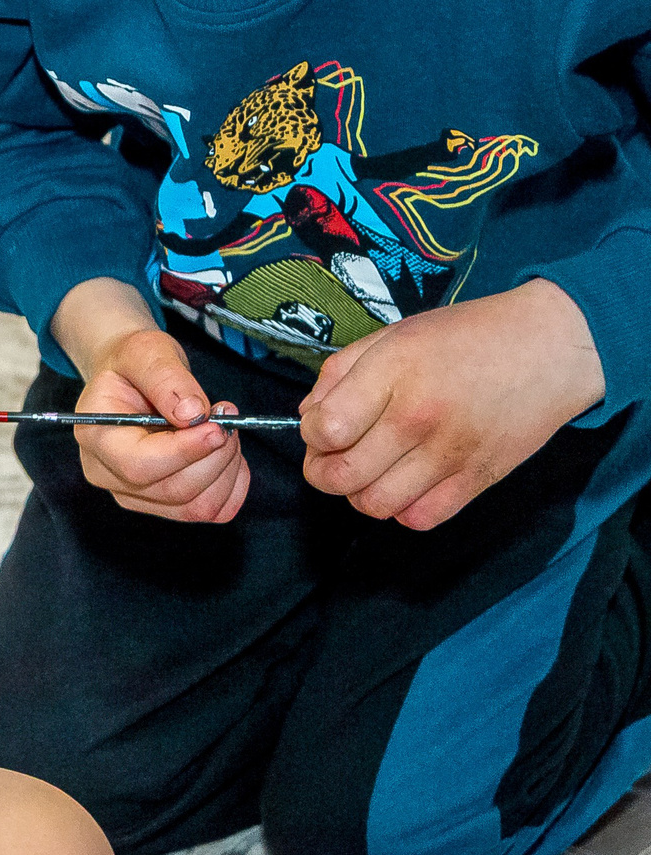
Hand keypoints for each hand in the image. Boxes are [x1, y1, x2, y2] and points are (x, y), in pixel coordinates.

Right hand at [71, 327, 253, 524]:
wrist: (131, 379)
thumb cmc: (133, 365)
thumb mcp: (145, 352)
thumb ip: (166, 379)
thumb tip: (193, 414)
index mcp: (96, 436)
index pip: (138, 465)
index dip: (184, 452)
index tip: (217, 427)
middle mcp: (109, 474)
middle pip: (173, 490)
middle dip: (214, 456)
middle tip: (227, 417)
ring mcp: (135, 495)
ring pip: (196, 506)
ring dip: (226, 469)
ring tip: (224, 430)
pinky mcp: (164, 505)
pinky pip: (212, 511)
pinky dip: (232, 484)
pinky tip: (227, 454)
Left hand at [301, 280, 604, 529]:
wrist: (547, 348)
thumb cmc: (464, 336)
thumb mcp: (392, 336)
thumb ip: (339, 374)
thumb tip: (308, 417)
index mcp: (392, 374)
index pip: (325, 430)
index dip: (312, 434)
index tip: (322, 425)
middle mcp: (418, 419)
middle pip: (342, 477)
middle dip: (323, 471)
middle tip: (334, 455)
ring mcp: (450, 455)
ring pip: (376, 505)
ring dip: (359, 493)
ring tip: (369, 469)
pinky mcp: (479, 480)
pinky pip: (421, 518)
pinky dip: (402, 509)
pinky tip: (404, 483)